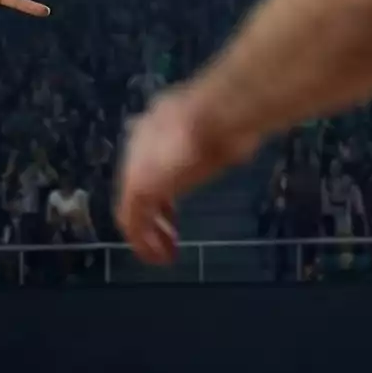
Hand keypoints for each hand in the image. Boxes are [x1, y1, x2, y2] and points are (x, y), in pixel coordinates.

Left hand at [116, 87, 256, 264]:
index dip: (162, 180)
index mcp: (157, 123)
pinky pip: (134, 225)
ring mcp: (134, 168)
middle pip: (137, 184)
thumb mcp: (223, 125)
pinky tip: (159, 257)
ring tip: (164, 252)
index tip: (174, 199)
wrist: (214, 114)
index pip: (150, 157)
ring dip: (148, 233)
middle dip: (154, 210)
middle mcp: (138, 144)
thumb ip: (220, 136)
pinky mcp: (138, 191)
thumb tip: (238, 144)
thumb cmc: (228, 118)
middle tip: (169, 231)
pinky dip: (145, 244)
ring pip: (133, 208)